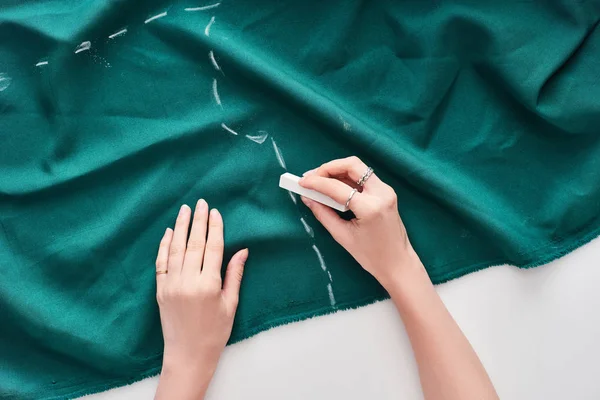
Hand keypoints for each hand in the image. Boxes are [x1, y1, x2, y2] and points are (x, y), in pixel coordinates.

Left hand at [154, 200, 247, 399]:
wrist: (188, 354)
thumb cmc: (214, 332)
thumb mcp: (230, 304)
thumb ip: (234, 275)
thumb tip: (242, 250)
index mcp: (209, 285)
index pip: (213, 248)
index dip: (215, 228)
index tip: (215, 212)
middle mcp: (188, 281)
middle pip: (194, 243)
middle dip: (198, 221)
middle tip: (201, 202)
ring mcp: (171, 285)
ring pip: (176, 249)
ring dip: (180, 227)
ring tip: (184, 210)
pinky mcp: (160, 290)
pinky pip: (161, 262)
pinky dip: (164, 246)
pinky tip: (168, 232)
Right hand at [299, 156, 421, 286]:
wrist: (398, 263)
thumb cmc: (371, 256)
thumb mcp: (343, 236)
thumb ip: (323, 214)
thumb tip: (307, 197)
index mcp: (370, 207)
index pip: (337, 187)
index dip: (316, 182)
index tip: (301, 182)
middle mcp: (381, 193)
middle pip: (352, 165)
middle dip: (328, 167)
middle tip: (311, 177)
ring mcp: (386, 190)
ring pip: (358, 168)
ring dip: (337, 171)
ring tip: (319, 181)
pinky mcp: (386, 192)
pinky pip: (363, 177)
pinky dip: (346, 178)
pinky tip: (333, 187)